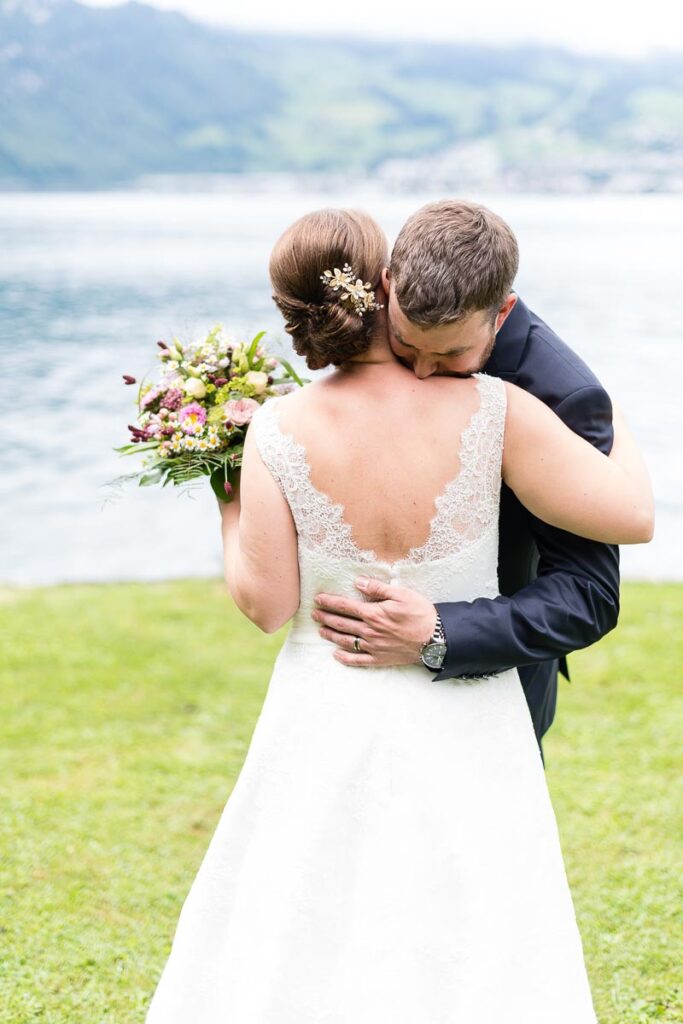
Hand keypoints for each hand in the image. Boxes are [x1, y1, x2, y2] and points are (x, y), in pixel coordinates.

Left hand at [313, 576, 436, 666]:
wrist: (436, 639)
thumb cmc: (420, 614)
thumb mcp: (401, 594)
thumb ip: (378, 588)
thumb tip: (358, 581)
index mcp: (373, 613)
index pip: (345, 606)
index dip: (329, 602)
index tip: (318, 599)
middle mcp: (369, 631)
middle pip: (341, 624)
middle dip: (325, 618)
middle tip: (314, 613)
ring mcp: (373, 647)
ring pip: (346, 641)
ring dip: (331, 635)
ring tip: (321, 631)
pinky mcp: (380, 659)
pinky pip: (358, 660)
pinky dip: (345, 658)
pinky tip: (336, 655)